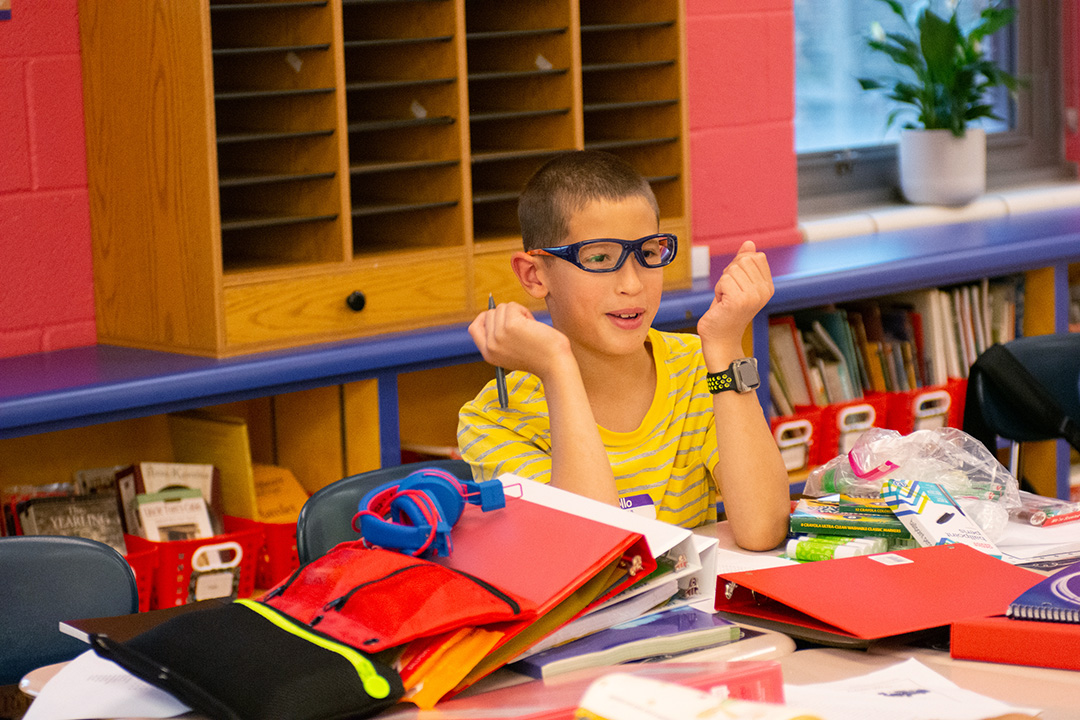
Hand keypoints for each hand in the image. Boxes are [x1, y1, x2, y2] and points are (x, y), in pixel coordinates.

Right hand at [468, 301, 572, 377]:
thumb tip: (496, 312)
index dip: (485, 318)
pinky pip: (512, 306)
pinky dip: (524, 310)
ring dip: (517, 312)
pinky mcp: (510, 325)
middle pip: (489, 314)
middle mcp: (490, 346)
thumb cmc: (539, 356)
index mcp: (488, 354)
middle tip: (523, 328)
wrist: (554, 365)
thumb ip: (500, 338)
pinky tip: (532, 324)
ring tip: (529, 327)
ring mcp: (498, 335)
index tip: (499, 317)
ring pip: (501, 308)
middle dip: (506, 315)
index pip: (474, 328)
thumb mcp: (511, 351)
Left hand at [697, 241, 773, 367]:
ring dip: (722, 284)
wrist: (721, 339)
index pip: (755, 256)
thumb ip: (744, 263)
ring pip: (732, 270)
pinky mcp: (740, 301)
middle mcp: (764, 291)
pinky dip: (718, 290)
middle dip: (730, 273)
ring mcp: (753, 296)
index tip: (736, 285)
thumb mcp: (738, 283)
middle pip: (743, 260)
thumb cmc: (727, 311)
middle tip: (729, 293)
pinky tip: (722, 304)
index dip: (739, 266)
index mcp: (768, 286)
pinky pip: (724, 280)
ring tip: (726, 300)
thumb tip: (749, 243)